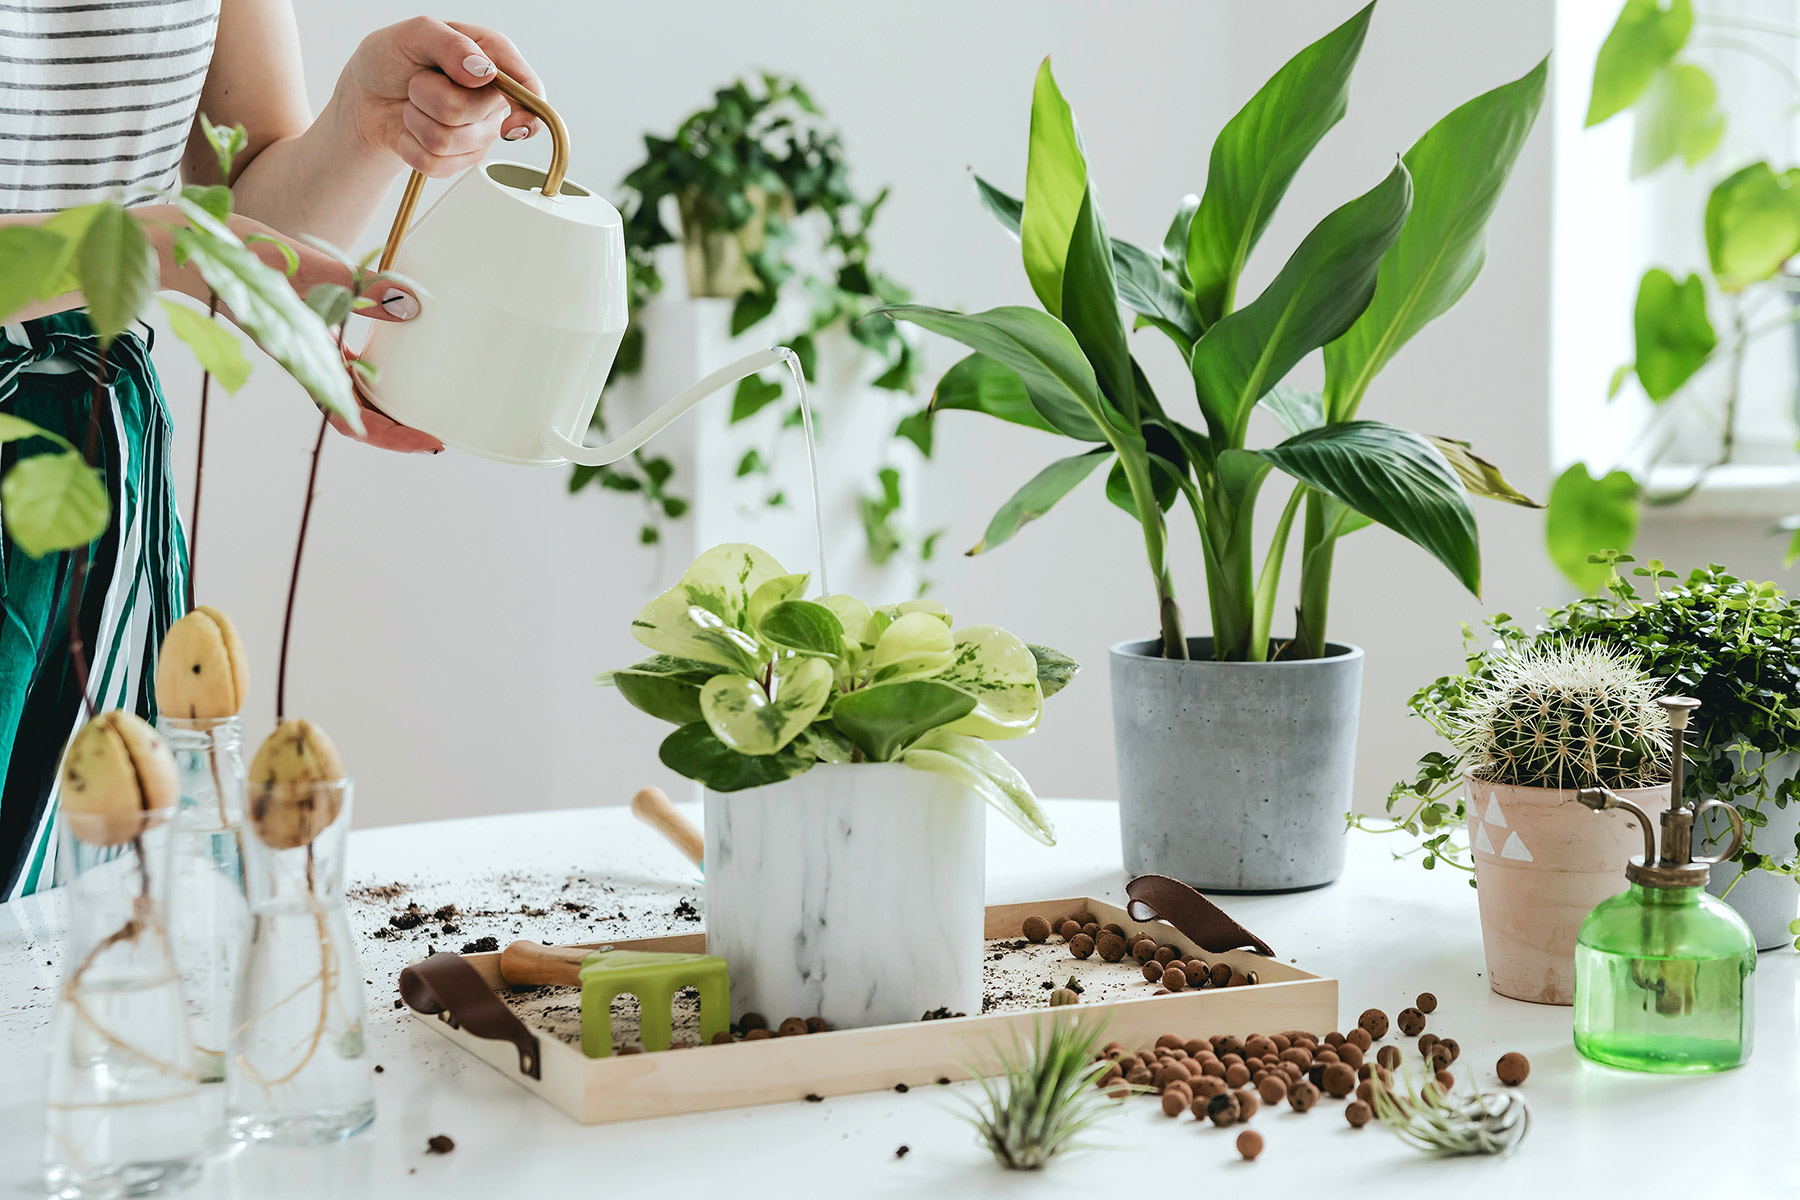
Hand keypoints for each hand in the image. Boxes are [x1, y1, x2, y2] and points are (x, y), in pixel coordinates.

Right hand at [231, 214, 443, 453]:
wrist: (185, 242)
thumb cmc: (233, 257)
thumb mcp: (303, 269)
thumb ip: (358, 288)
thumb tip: (414, 305)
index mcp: (302, 362)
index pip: (351, 420)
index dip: (392, 437)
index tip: (432, 443)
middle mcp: (306, 361)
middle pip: (357, 412)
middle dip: (399, 426)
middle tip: (443, 427)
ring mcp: (305, 345)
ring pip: (351, 388)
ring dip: (387, 401)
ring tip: (429, 400)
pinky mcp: (305, 325)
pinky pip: (343, 356)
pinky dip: (373, 363)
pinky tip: (398, 350)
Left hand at [339, 17, 544, 176]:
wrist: (365, 100)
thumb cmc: (390, 61)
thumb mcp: (411, 34)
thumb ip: (449, 43)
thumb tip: (483, 70)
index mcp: (490, 56)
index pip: (527, 88)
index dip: (527, 111)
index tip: (509, 127)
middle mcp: (490, 96)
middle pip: (470, 111)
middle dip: (429, 97)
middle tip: (417, 83)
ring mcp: (478, 131)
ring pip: (449, 140)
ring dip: (416, 121)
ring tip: (412, 106)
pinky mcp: (459, 159)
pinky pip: (437, 164)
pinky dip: (411, 147)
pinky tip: (411, 131)